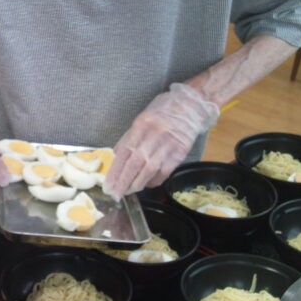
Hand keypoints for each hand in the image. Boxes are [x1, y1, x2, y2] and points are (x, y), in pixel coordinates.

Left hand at [102, 83, 218, 199]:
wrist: (191, 105)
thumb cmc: (164, 110)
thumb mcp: (141, 118)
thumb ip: (129, 137)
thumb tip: (117, 155)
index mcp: (141, 126)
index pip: (124, 153)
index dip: (115, 172)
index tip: (108, 185)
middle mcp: (154, 135)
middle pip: (135, 163)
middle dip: (123, 182)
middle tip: (116, 194)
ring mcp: (168, 145)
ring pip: (150, 170)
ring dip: (137, 184)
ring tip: (128, 192)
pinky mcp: (180, 152)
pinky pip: (165, 171)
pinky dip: (154, 180)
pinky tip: (147, 185)